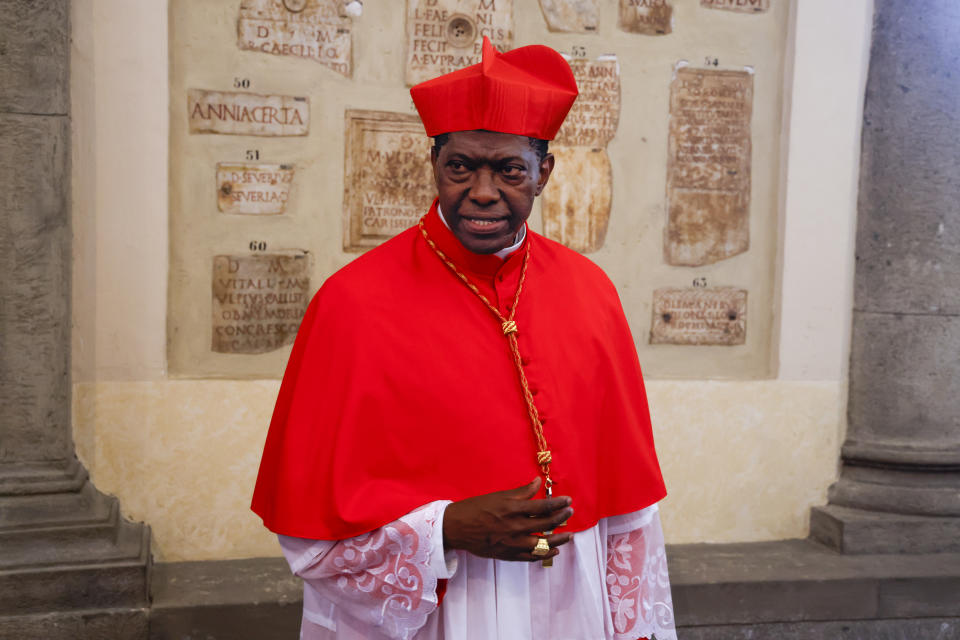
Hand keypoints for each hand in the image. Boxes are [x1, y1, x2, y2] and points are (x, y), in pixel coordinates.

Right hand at [442, 477, 573, 561]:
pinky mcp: (508, 555)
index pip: (543, 506)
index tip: (568, 500)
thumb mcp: (498, 496)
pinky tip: (553, 550)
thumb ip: (521, 492)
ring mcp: (512, 543)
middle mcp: (515, 527)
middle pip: (546, 524)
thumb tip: (538, 483)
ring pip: (543, 544)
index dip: (558, 503)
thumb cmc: (476, 508)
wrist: (456, 527)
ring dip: (558, 540)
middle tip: (570, 513)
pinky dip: (544, 555)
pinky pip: (531, 558)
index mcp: (512, 509)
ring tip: (569, 536)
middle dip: (561, 518)